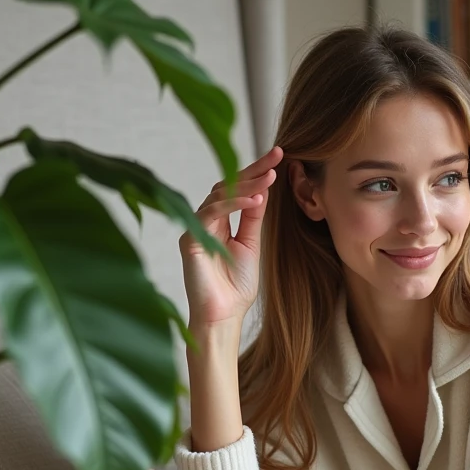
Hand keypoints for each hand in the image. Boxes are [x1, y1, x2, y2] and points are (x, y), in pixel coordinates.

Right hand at [180, 146, 284, 327]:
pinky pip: (211, 213)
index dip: (257, 171)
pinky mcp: (190, 238)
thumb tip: (262, 188)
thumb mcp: (251, 244)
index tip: (279, 156)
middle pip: (227, 184)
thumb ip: (253, 218)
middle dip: (253, 168)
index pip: (237, 188)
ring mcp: (195, 227)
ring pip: (219, 194)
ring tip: (270, 177)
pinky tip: (254, 200)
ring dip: (246, 184)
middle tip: (276, 154)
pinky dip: (233, 204)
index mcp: (219, 221)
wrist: (223, 315)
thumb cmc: (235, 286)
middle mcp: (205, 220)